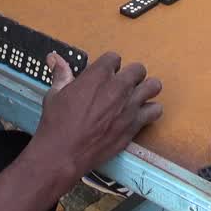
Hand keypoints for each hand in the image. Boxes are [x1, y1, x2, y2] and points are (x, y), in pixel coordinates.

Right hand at [33, 52, 162, 178]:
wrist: (64, 153)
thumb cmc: (57, 123)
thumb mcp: (55, 94)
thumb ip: (61, 74)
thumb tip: (55, 58)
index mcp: (98, 75)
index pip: (114, 58)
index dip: (110, 66)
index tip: (106, 74)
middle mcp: (118, 87)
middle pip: (138, 69)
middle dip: (131, 75)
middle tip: (123, 85)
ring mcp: (129, 106)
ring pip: (153, 86)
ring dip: (146, 89)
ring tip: (137, 96)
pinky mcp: (135, 125)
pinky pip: (155, 111)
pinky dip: (150, 111)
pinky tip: (141, 115)